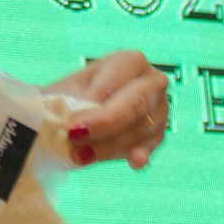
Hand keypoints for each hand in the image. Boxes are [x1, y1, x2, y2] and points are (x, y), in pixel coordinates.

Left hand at [49, 50, 170, 169]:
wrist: (75, 117)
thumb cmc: (71, 98)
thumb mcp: (65, 94)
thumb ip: (67, 102)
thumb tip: (64, 115)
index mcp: (130, 62)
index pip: (118, 79)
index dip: (96, 100)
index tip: (72, 123)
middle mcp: (152, 83)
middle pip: (135, 104)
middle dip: (105, 123)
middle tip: (74, 137)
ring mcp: (159, 110)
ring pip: (141, 128)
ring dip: (109, 144)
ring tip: (80, 155)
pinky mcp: (157, 135)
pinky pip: (149, 146)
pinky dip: (139, 154)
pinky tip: (134, 162)